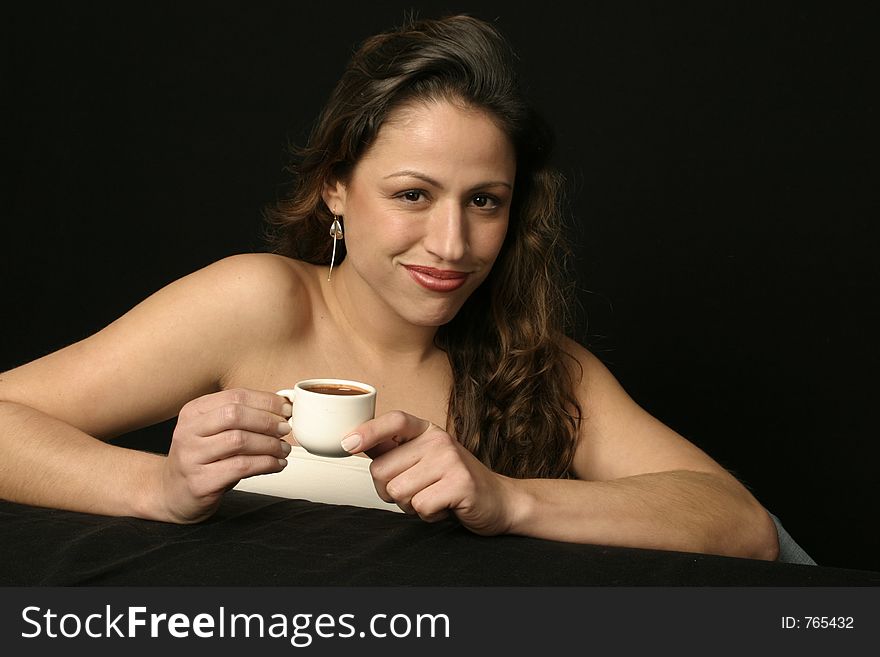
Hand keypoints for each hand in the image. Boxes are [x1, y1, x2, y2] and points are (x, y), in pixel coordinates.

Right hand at [160, 388, 291, 522]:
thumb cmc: (203, 459)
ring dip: (269, 444)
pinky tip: (276, 464)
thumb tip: (282, 408)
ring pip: (239, 441)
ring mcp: (191, 457)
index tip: (286, 409)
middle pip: (235, 415)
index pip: (235, 396)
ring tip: (283, 449)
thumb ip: (242, 418)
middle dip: (267, 421)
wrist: (174, 493)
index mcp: (194, 411)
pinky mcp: (200, 482)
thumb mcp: (215, 431)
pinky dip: (265, 464)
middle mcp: (188, 431)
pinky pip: (240, 467)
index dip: (266, 401)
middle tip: (286, 429)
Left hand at [342, 411, 515, 535]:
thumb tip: (353, 442)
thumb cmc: (454, 482)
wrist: (499, 501)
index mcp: (427, 430)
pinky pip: (419, 506)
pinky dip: (428, 516)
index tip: (346, 444)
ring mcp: (451, 460)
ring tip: (432, 498)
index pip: (395, 421)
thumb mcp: (424, 459)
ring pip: (398, 492)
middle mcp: (439, 440)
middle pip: (382, 470)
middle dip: (390, 491)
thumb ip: (394, 451)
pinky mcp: (460, 484)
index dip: (368, 431)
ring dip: (410, 506)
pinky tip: (444, 508)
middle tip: (417, 491)